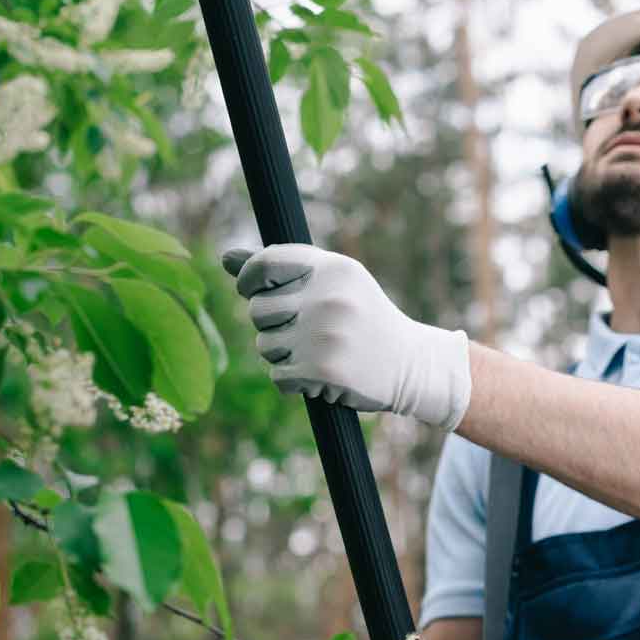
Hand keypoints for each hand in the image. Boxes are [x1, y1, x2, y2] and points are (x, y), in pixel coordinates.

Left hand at [221, 244, 471, 429]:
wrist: (412, 365)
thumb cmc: (365, 320)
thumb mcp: (335, 284)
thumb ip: (285, 270)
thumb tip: (226, 258)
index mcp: (334, 268)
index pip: (266, 263)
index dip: (249, 279)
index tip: (253, 291)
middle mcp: (329, 297)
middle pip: (258, 310)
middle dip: (272, 325)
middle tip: (303, 333)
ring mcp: (326, 334)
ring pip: (266, 346)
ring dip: (284, 356)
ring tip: (317, 354)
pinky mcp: (324, 369)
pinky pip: (279, 377)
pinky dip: (294, 382)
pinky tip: (320, 377)